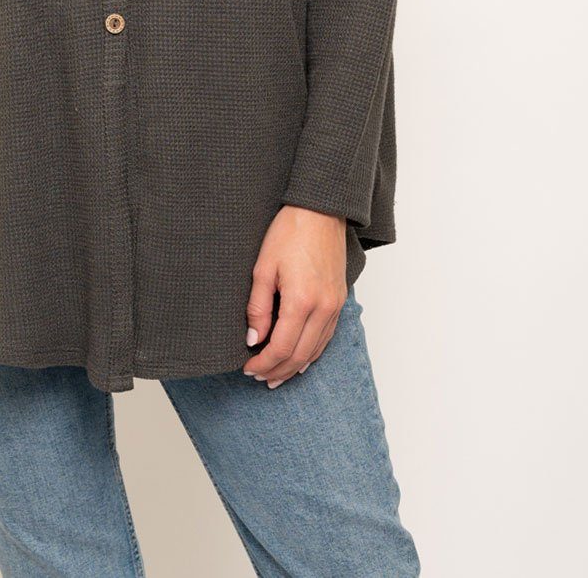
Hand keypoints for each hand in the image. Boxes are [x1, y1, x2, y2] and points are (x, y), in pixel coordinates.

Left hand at [242, 205, 346, 386]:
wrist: (321, 210)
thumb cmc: (289, 232)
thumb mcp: (263, 267)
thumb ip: (258, 307)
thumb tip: (254, 338)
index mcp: (302, 301)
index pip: (281, 347)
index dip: (263, 362)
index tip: (247, 367)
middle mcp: (323, 308)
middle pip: (300, 355)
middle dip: (278, 370)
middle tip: (258, 376)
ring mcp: (335, 305)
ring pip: (316, 350)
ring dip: (295, 366)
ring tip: (276, 375)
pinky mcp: (340, 299)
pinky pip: (327, 336)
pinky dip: (312, 352)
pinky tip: (300, 357)